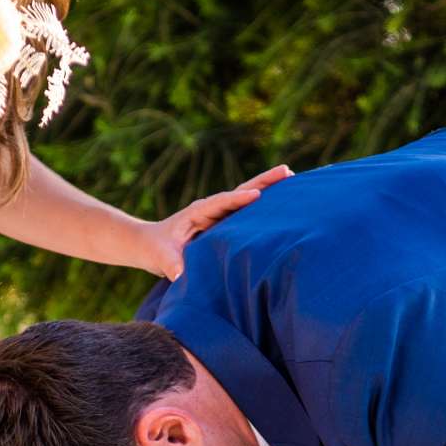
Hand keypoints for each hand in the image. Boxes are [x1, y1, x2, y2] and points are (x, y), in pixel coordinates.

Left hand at [141, 165, 292, 279]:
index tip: (256, 195)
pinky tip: (284, 203)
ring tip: (292, 178)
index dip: (237, 199)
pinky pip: (249, 214)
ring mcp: (221, 215)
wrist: (152, 246)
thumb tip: (181, 275)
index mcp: (198, 212)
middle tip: (288, 171)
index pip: (220, 203)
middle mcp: (212, 209)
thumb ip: (171, 264)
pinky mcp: (227, 224)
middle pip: (241, 192)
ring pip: (248, 199)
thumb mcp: (160, 257)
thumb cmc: (156, 249)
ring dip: (269, 189)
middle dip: (263, 182)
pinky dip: (266, 206)